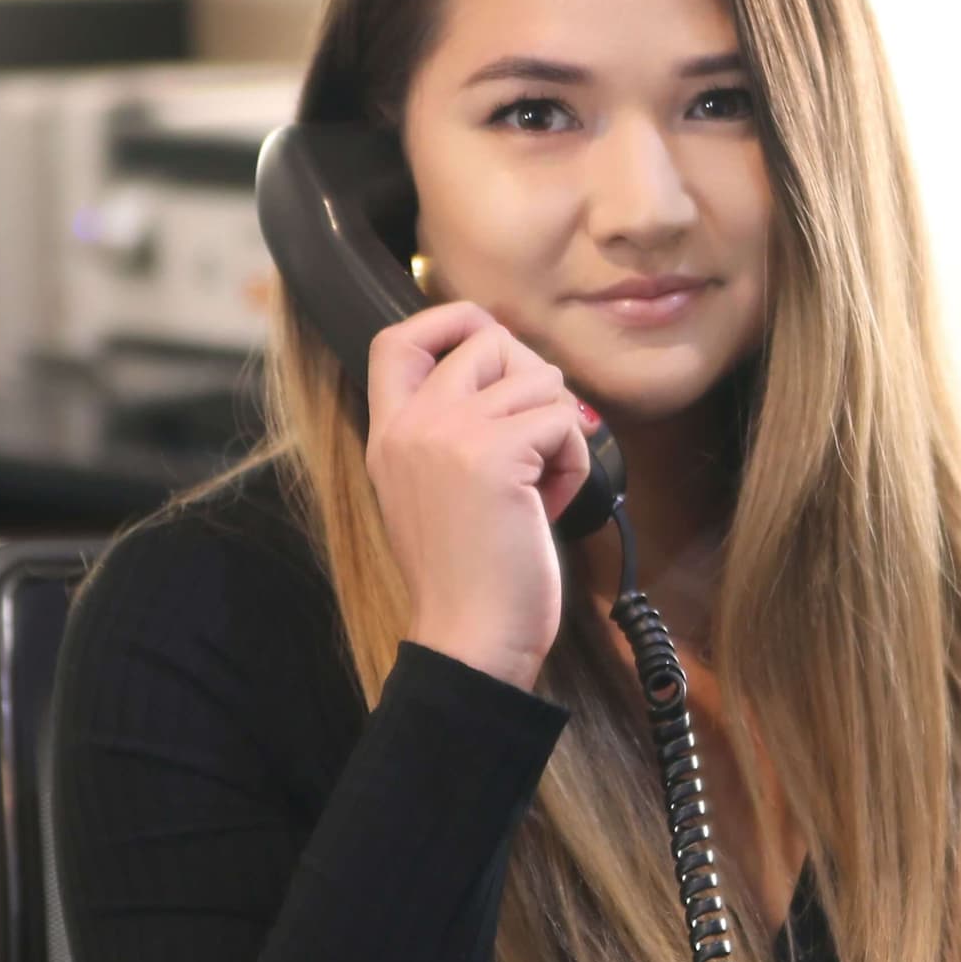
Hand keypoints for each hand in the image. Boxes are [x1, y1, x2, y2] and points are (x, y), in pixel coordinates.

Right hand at [364, 302, 600, 690]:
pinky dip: (573, 462)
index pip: (396, 337)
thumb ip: (451, 429)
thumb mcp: (434, 490)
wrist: (470, 639)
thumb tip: (512, 367)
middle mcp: (410, 424)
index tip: (488, 349)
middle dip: (531, 383)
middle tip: (534, 446)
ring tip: (541, 487)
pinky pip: (561, 419)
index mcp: (388, 433)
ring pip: (538, 378)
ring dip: (558, 430)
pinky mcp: (495, 455)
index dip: (449, 322)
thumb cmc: (469, 576)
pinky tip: (551, 504)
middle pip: (487, 340)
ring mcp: (448, 434)